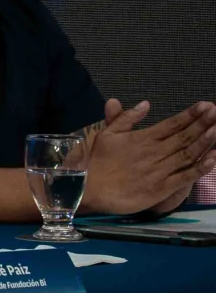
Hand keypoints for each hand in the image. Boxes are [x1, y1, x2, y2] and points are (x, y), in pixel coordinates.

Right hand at [84, 100, 215, 215]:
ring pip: (188, 153)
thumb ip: (126, 118)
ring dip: (205, 141)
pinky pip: (185, 176)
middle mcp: (155, 152)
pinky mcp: (162, 187)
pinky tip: (213, 159)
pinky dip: (200, 168)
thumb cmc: (99, 162)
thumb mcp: (107, 134)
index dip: (190, 115)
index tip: (206, 105)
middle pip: (184, 136)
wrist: (88, 188)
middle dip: (203, 124)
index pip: (172, 124)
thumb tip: (145, 104)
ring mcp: (160, 170)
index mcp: (143, 138)